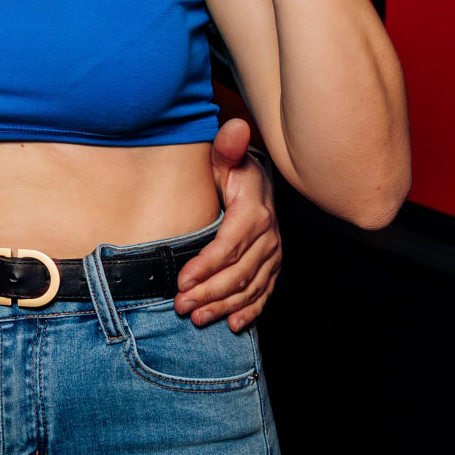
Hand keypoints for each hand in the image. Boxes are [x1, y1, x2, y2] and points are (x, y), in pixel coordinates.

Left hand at [174, 118, 280, 330]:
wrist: (258, 180)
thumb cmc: (232, 169)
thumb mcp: (226, 155)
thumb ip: (226, 147)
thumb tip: (234, 128)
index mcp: (254, 211)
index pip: (229, 244)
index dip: (206, 265)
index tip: (181, 281)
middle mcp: (268, 236)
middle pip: (239, 272)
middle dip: (209, 292)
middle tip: (181, 306)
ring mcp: (272, 253)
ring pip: (250, 287)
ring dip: (224, 305)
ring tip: (198, 318)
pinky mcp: (272, 266)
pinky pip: (264, 292)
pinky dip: (250, 311)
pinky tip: (233, 325)